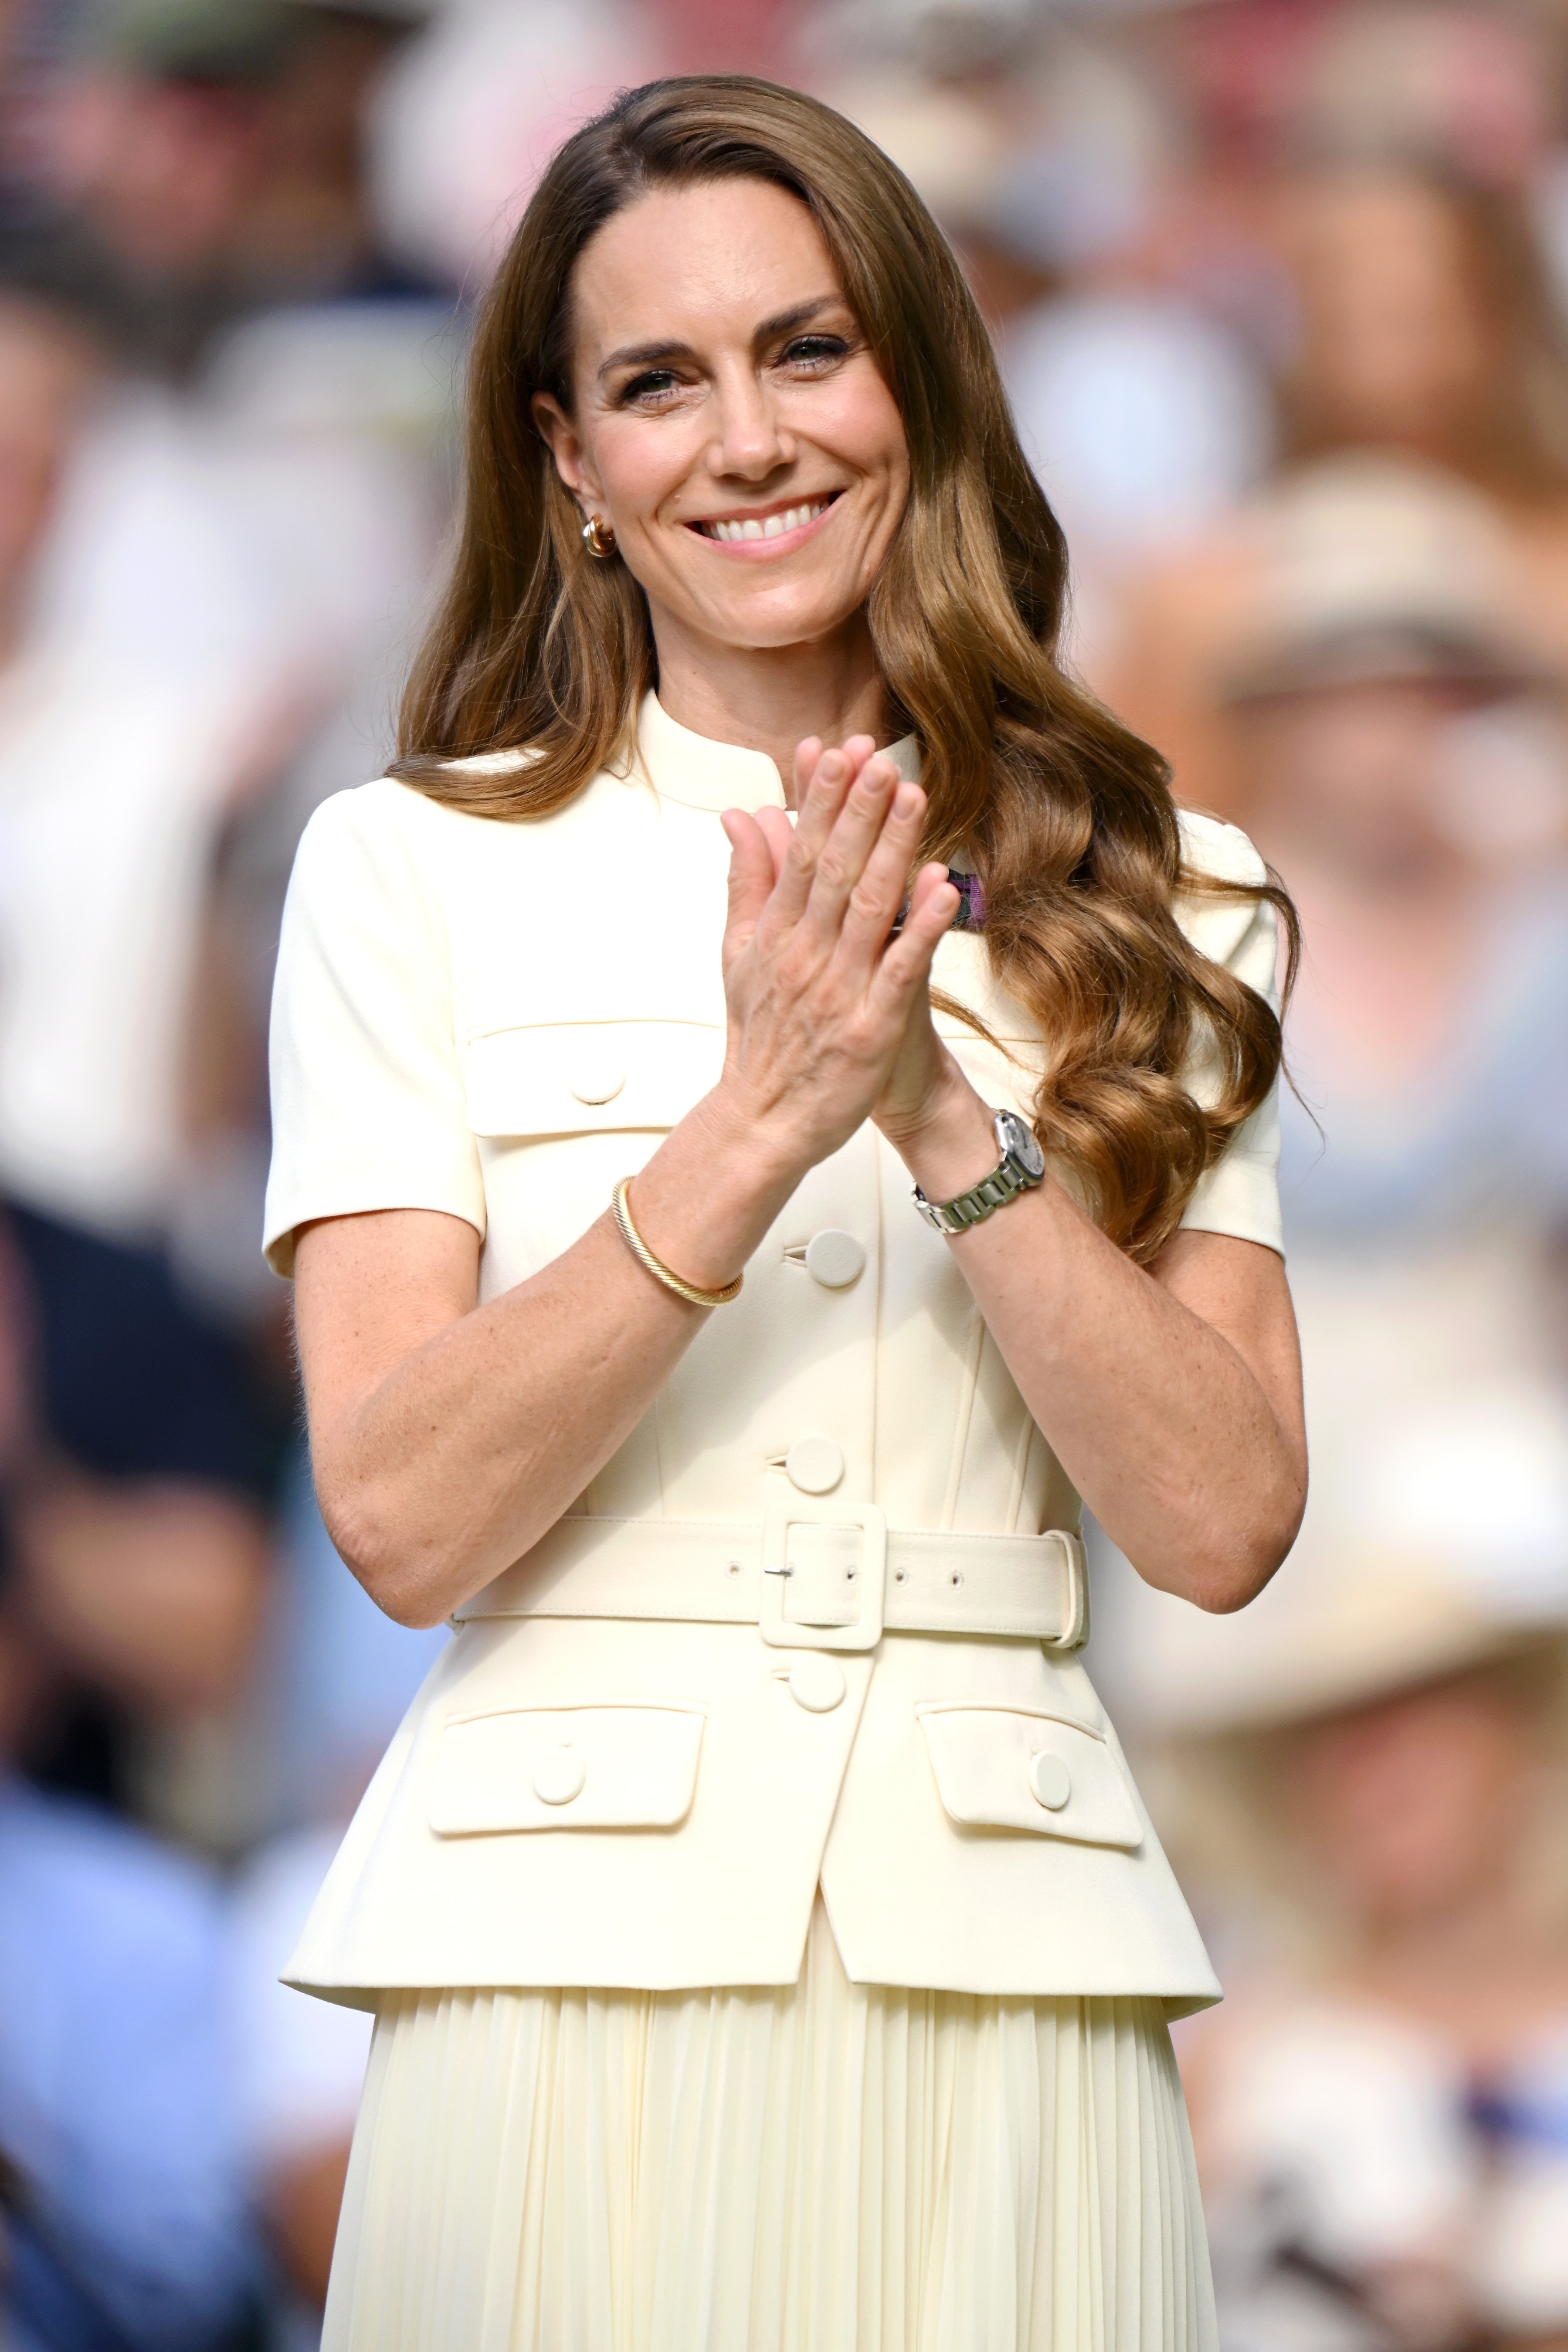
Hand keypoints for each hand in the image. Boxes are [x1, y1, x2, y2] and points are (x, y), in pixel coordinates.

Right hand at [716, 735, 958, 1180]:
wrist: (764, 1124)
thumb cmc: (762, 1041)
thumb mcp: (740, 955)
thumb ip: (747, 881)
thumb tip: (741, 815)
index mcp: (776, 935)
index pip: (799, 853)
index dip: (821, 801)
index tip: (838, 752)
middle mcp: (804, 956)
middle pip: (832, 869)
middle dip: (857, 810)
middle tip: (880, 757)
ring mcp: (838, 990)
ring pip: (868, 907)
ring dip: (892, 850)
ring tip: (913, 798)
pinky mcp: (870, 1027)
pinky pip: (900, 969)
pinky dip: (921, 926)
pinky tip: (943, 888)